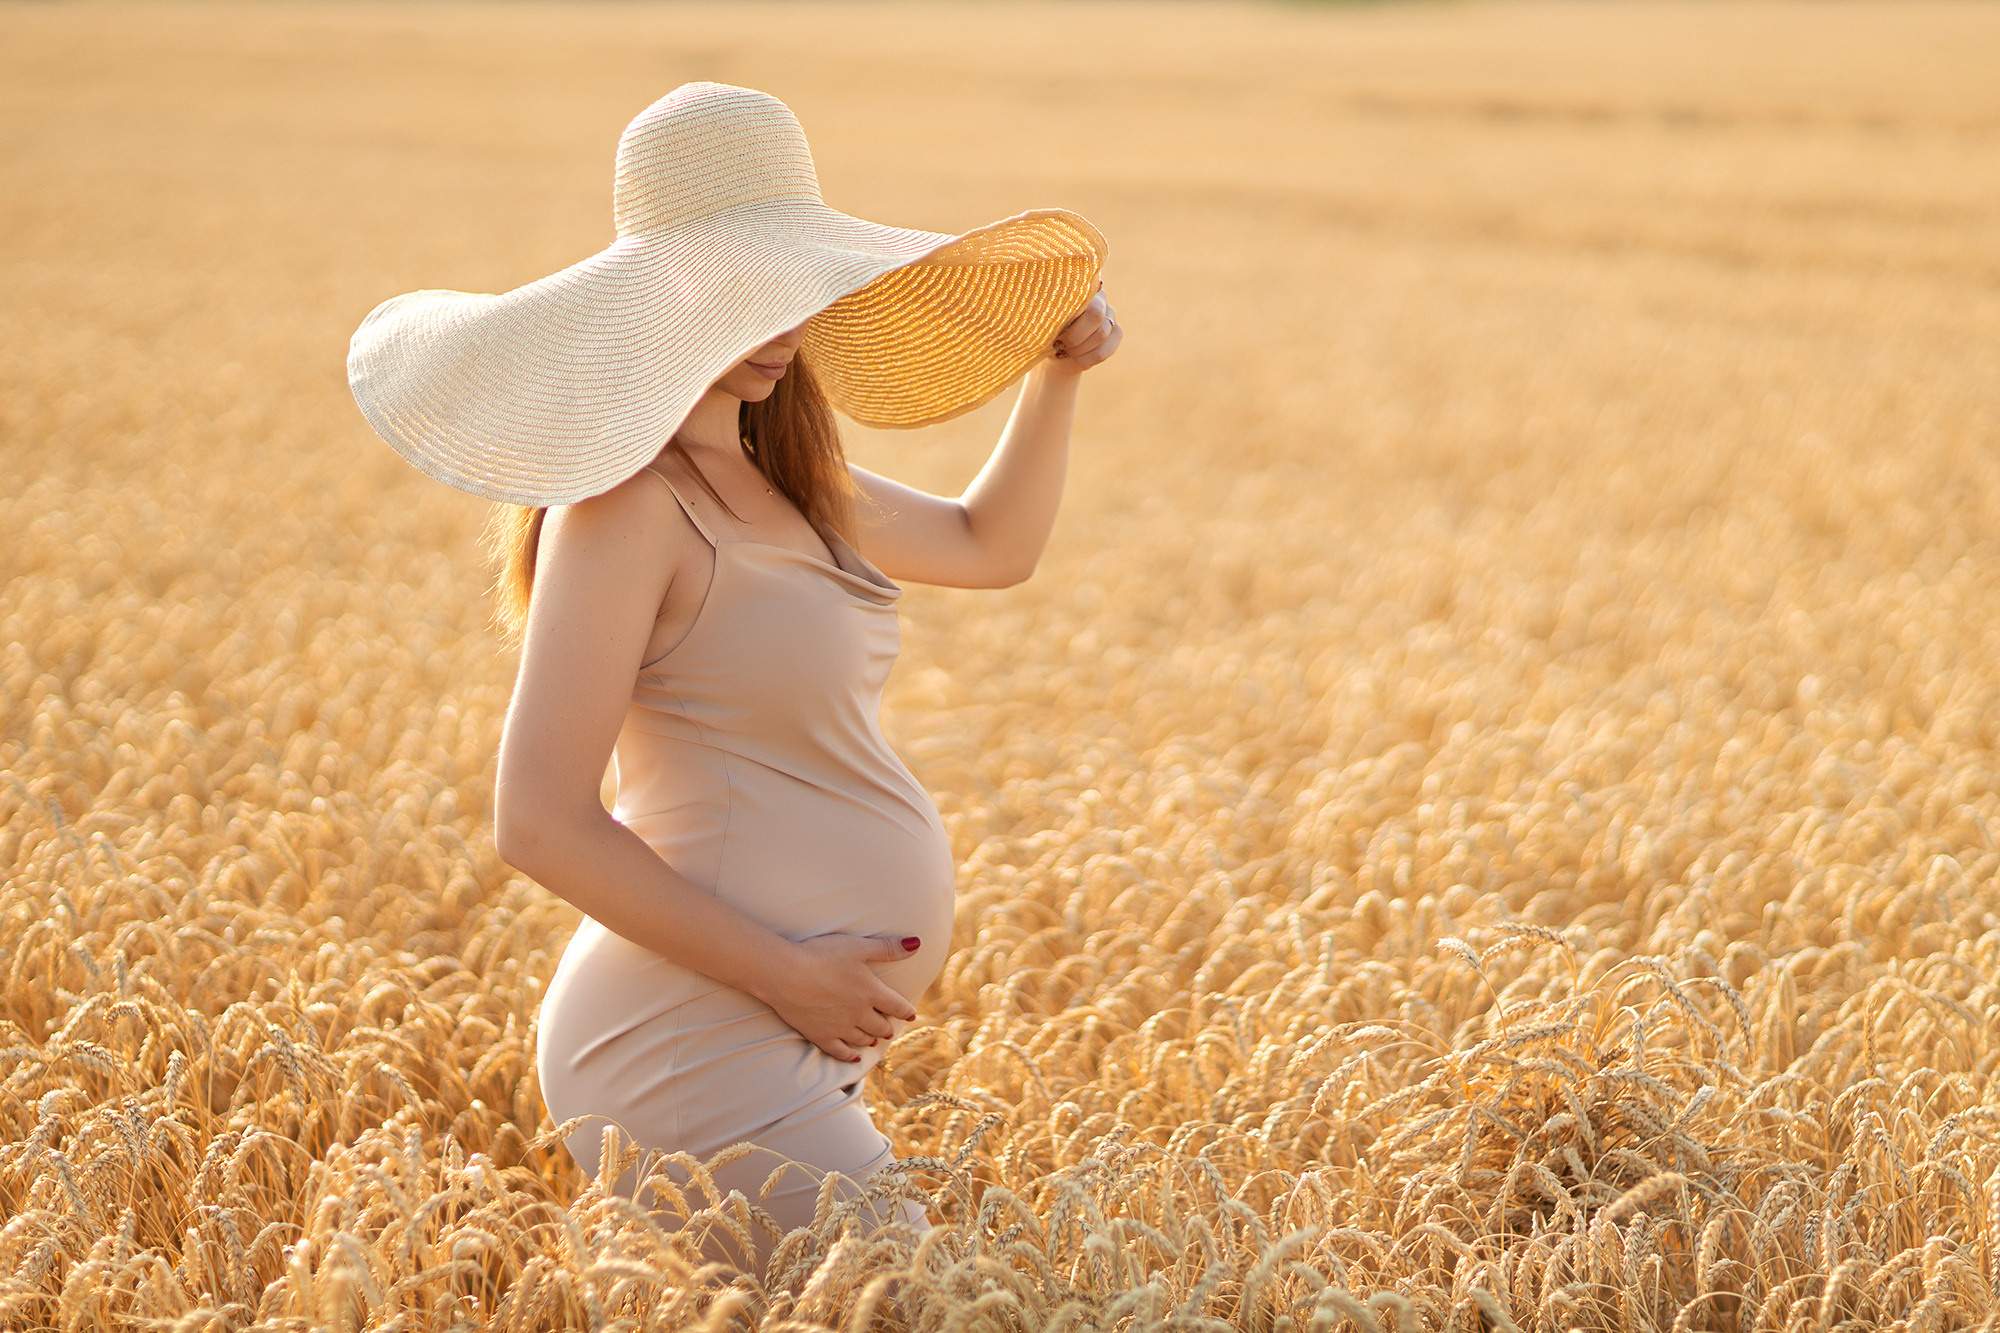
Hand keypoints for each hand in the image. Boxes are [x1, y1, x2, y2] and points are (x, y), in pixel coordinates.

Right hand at [761, 933, 921, 1061]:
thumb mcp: (858, 946)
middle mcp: (859, 1014)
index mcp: (871, 992)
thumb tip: (917, 944)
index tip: (911, 1015)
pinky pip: (840, 1052)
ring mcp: (840, 1028)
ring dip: (870, 1039)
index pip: (896, 1006)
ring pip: (862, 1039)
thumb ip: (888, 948)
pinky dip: (849, 1056)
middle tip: (889, 1028)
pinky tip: (854, 1057)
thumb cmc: (822, 955)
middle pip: (880, 1026)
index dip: (905, 1010)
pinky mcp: (820, 1036)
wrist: (786, 974)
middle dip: (887, 1027)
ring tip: (873, 1039)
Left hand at [1046, 285, 1120, 373]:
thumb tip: (1052, 309)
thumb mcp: (1044, 322)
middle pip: (1095, 316)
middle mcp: (1100, 298)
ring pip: (1101, 335)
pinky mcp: (1117, 333)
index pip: (1083, 295)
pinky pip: (1104, 350)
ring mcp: (1110, 315)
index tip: (1054, 334)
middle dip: (1074, 336)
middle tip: (1058, 345)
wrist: (1058, 352)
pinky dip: (1086, 359)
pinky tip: (1075, 359)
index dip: (1069, 317)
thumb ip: (1051, 313)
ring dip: (1078, 349)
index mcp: (1080, 290)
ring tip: (1064, 352)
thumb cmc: (1047, 332)